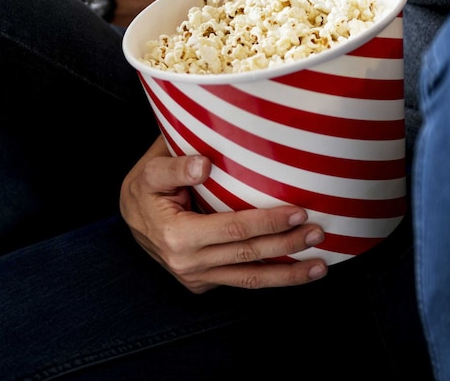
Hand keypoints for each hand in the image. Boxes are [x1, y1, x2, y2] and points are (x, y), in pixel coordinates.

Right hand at [120, 135, 327, 293]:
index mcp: (177, 236)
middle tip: (319, 232)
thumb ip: (175, 167)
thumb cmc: (144, 188)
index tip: (298, 212)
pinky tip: (295, 270)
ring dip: (288, 275)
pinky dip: (270, 277)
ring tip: (320, 265)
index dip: (268, 222)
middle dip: (288, 246)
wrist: (129, 218)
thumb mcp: (150, 171)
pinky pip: (240, 281)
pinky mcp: (202, 285)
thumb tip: (205, 164)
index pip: (233, 229)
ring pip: (249, 280)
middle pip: (248, 256)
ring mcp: (196, 279)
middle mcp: (188, 264)